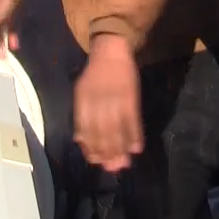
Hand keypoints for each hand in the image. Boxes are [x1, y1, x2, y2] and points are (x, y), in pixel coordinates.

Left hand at [74, 34, 143, 172]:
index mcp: (82, 101)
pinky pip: (132, 119)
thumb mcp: (82, 92)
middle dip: (107, 152)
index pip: (84, 129)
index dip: (90, 147)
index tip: (96, 161)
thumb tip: (81, 141)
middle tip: (113, 168)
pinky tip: (137, 147)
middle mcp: (97, 101)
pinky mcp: (130, 95)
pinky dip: (134, 134)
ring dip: (120, 147)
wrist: (111, 50)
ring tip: (124, 162)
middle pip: (101, 132)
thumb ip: (82, 115)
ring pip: (116, 128)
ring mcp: (114, 98)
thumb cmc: (96, 73)